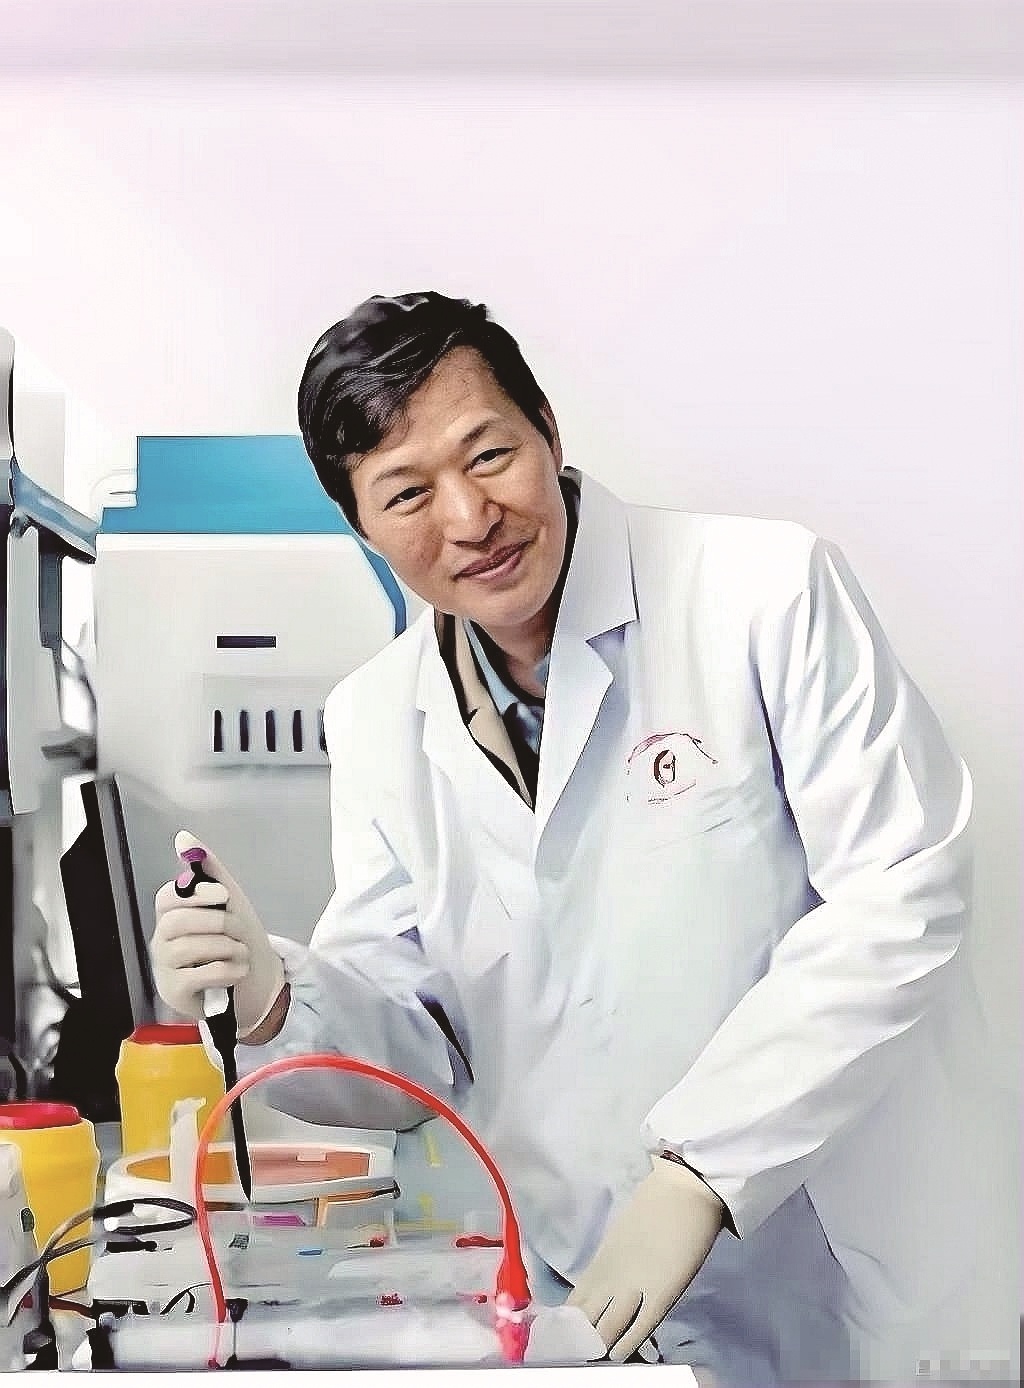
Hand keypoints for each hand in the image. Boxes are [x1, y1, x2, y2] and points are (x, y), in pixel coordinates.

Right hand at [151, 829, 285, 1036]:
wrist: (256, 984)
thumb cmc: (237, 940)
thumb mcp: (229, 902)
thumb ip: (209, 870)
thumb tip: (183, 836)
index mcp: (173, 915)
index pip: (167, 898)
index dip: (195, 894)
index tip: (223, 895)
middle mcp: (162, 940)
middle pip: (177, 922)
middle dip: (217, 922)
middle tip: (238, 929)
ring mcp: (166, 968)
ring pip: (188, 948)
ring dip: (226, 947)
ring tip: (241, 952)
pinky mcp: (176, 993)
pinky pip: (198, 975)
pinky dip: (227, 970)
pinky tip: (238, 970)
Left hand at [566, 1157, 724, 1361]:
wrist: (682, 1189)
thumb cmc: (652, 1206)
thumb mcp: (619, 1238)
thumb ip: (610, 1265)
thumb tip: (603, 1290)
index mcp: (601, 1262)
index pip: (576, 1303)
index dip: (567, 1325)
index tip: (560, 1341)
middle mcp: (610, 1278)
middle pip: (586, 1319)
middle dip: (579, 1340)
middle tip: (574, 1355)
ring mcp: (634, 1287)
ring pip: (607, 1327)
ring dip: (599, 1345)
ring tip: (593, 1358)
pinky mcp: (661, 1293)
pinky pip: (640, 1327)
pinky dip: (627, 1344)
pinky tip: (617, 1356)